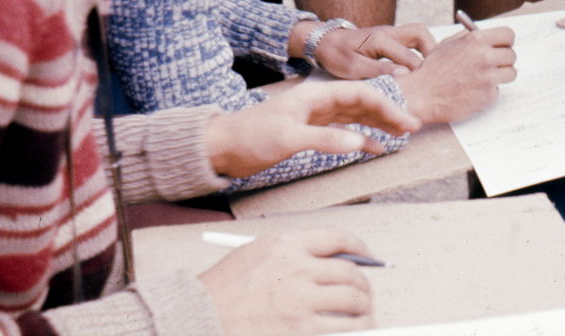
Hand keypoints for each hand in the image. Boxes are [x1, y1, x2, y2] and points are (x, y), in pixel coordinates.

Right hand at [200, 227, 375, 334]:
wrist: (196, 319)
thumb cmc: (221, 291)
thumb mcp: (256, 255)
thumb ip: (294, 255)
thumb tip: (334, 263)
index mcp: (287, 245)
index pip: (338, 238)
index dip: (360, 248)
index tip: (368, 258)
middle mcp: (298, 270)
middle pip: (351, 273)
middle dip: (364, 285)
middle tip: (365, 293)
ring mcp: (301, 303)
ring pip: (354, 302)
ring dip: (364, 310)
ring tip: (364, 316)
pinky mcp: (302, 332)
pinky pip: (344, 330)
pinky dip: (355, 331)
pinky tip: (356, 332)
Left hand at [206, 81, 419, 177]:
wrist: (222, 147)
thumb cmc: (251, 136)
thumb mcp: (288, 138)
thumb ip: (324, 140)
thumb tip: (359, 144)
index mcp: (316, 95)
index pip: (360, 94)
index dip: (387, 106)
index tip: (406, 121)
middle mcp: (319, 102)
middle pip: (362, 103)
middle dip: (389, 114)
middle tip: (413, 127)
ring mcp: (315, 117)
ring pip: (356, 116)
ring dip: (379, 124)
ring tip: (401, 134)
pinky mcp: (310, 131)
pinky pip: (344, 132)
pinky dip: (361, 138)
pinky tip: (375, 148)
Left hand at [310, 23, 432, 78]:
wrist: (324, 41)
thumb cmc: (336, 55)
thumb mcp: (352, 68)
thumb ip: (378, 70)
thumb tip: (405, 74)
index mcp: (380, 40)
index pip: (409, 57)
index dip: (418, 74)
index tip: (424, 90)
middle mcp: (389, 32)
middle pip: (420, 33)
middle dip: (431, 52)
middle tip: (432, 73)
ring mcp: (390, 32)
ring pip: (418, 34)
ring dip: (427, 49)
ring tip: (428, 70)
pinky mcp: (390, 37)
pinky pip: (411, 40)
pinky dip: (419, 51)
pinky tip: (418, 68)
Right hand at [397, 27, 516, 122]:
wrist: (422, 94)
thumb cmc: (433, 70)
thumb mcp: (448, 45)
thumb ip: (469, 38)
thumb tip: (487, 35)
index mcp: (475, 40)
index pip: (508, 35)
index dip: (506, 41)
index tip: (503, 45)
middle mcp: (484, 57)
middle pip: (512, 55)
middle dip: (504, 59)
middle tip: (495, 63)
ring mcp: (487, 77)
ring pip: (510, 73)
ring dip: (501, 75)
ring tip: (485, 78)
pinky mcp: (487, 96)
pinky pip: (497, 90)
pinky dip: (488, 91)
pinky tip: (473, 91)